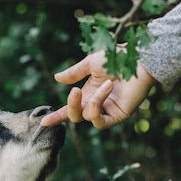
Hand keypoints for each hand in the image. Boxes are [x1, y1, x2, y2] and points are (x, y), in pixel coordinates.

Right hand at [41, 51, 155, 128]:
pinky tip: (107, 90)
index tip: (43, 122)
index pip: (70, 109)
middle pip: (75, 116)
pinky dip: (98, 104)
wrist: (137, 59)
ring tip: (107, 84)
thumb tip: (57, 78)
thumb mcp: (90, 63)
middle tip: (75, 91)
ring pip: (87, 117)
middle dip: (71, 105)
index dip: (57, 116)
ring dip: (93, 100)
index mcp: (88, 93)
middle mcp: (96, 104)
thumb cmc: (116, 58)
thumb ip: (74, 73)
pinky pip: (99, 121)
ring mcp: (107, 111)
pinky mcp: (117, 116)